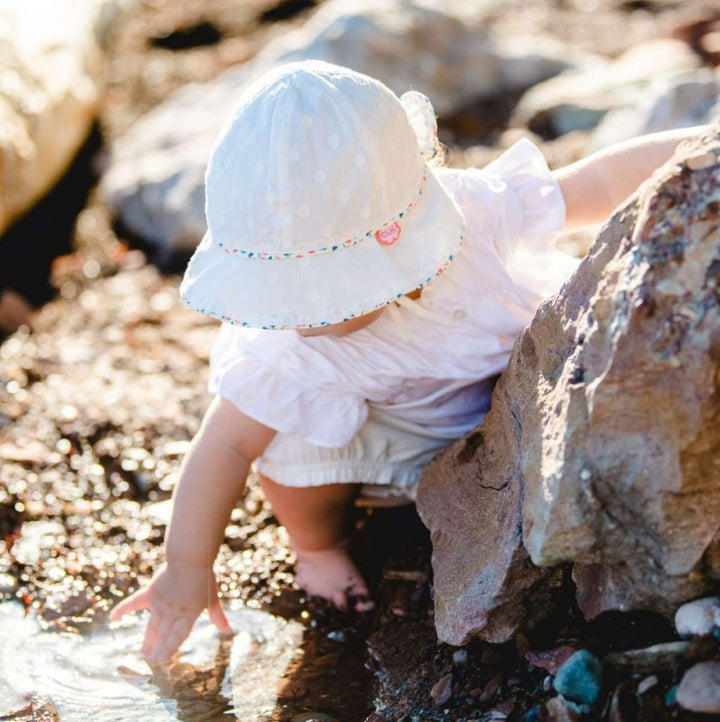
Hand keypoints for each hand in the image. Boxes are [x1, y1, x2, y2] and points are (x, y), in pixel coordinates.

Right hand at [109, 561, 232, 665]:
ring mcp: (160, 603)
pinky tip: (112, 618)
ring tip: (143, 653)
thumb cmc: (203, 578)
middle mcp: (172, 611)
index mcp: (188, 614)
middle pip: (163, 634)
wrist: (189, 557)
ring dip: (147, 640)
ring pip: (152, 626)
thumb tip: (230, 631)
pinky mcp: (151, 593)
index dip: (169, 649)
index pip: (177, 637)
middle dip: (156, 650)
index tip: (161, 660)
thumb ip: (218, 616)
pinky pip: (134, 602)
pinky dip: (123, 609)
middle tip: (150, 662)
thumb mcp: (213, 599)